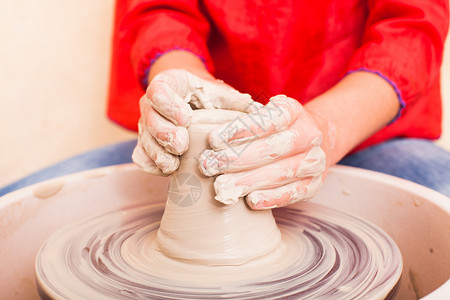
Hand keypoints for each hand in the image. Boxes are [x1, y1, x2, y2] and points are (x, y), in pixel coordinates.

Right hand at [132, 69, 260, 174]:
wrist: (190, 101)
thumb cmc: (207, 97)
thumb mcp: (220, 93)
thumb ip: (236, 101)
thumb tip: (263, 113)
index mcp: (167, 85)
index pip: (159, 91)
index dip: (169, 105)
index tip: (186, 118)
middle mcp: (151, 106)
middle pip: (149, 119)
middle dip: (163, 133)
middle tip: (181, 144)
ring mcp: (147, 126)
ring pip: (144, 140)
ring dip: (158, 153)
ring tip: (173, 164)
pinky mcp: (147, 145)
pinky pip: (141, 157)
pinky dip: (150, 165)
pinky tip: (164, 171)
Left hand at [198, 95, 333, 208]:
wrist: (309, 142)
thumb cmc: (274, 128)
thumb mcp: (262, 114)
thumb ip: (241, 119)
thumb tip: (204, 131)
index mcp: (294, 111)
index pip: (267, 119)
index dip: (240, 130)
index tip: (213, 139)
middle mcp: (309, 135)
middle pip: (272, 148)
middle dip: (236, 158)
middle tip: (209, 165)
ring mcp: (314, 161)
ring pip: (281, 173)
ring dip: (248, 181)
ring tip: (221, 186)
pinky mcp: (314, 184)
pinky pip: (293, 194)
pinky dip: (272, 198)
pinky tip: (250, 201)